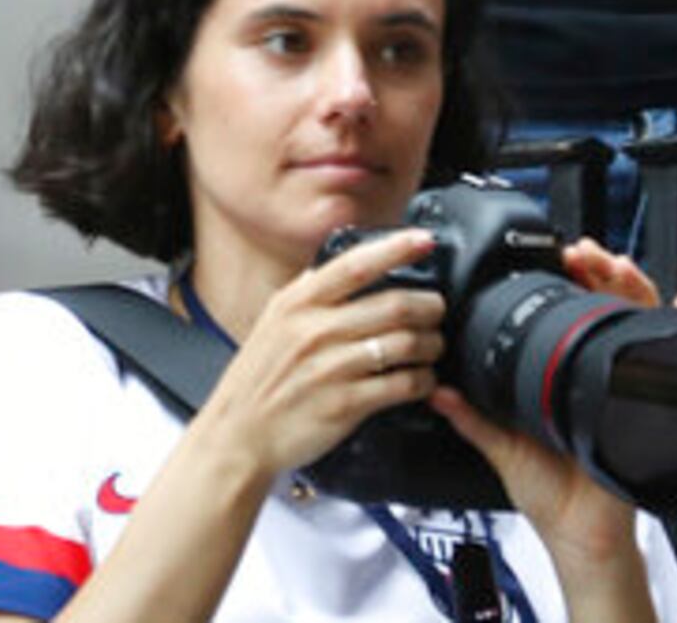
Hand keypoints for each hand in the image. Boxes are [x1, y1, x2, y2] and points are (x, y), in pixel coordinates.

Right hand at [194, 230, 450, 485]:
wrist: (238, 437)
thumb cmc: (258, 379)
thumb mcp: (272, 322)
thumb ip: (308, 291)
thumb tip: (347, 263)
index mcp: (297, 304)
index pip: (356, 264)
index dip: (396, 248)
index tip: (424, 239)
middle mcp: (314, 332)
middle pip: (393, 305)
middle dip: (429, 305)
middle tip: (437, 309)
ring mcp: (330, 369)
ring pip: (404, 344)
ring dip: (430, 344)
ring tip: (433, 346)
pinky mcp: (344, 404)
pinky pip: (400, 385)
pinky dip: (421, 380)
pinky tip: (422, 379)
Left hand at [427, 241, 676, 567]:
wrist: (579, 534)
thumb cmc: (551, 495)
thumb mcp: (505, 448)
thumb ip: (474, 418)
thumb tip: (437, 391)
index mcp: (565, 375)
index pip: (573, 314)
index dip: (569, 282)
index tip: (554, 260)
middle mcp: (600, 373)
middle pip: (609, 305)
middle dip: (601, 271)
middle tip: (583, 255)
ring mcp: (627, 383)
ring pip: (639, 318)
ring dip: (633, 285)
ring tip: (616, 267)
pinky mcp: (648, 402)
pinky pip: (673, 357)